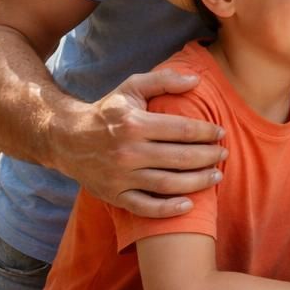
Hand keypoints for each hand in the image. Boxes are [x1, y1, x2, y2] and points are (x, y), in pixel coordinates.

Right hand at [59, 69, 226, 217]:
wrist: (65, 139)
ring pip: (167, 183)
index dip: (206, 132)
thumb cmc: (106, 111)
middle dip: (208, 157)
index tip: (221, 133)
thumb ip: (164, 80)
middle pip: (179, 158)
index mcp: (134, 124)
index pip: (182, 130)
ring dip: (197, 182)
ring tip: (217, 175)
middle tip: (224, 154)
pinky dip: (167, 210)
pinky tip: (189, 204)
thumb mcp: (131, 87)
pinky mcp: (113, 195)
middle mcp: (127, 152)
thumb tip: (196, 80)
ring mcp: (120, 177)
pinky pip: (144, 207)